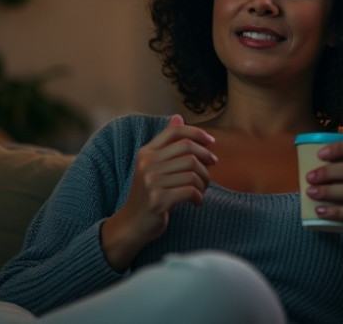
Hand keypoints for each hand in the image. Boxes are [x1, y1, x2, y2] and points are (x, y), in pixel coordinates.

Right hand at [102, 114, 216, 270]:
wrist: (131, 224)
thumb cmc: (148, 194)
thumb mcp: (152, 166)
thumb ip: (166, 144)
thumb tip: (178, 117)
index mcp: (146, 153)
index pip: (175, 132)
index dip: (197, 133)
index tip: (211, 143)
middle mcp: (147, 164)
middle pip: (188, 151)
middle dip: (205, 160)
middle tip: (211, 170)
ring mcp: (151, 182)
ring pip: (192, 172)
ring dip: (204, 182)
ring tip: (202, 190)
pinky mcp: (158, 200)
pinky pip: (190, 191)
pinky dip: (199, 197)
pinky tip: (197, 202)